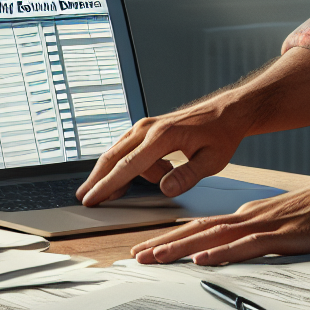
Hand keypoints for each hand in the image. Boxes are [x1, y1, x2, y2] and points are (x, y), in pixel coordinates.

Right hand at [76, 96, 253, 206]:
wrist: (226, 111)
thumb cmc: (221, 134)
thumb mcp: (213, 160)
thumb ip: (188, 176)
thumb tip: (164, 189)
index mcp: (163, 136)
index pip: (129, 166)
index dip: (108, 184)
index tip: (93, 197)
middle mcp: (148, 128)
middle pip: (113, 156)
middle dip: (96, 179)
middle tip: (83, 197)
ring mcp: (145, 126)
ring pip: (118, 152)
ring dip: (113, 174)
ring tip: (119, 194)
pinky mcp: (147, 128)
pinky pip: (127, 148)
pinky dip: (123, 164)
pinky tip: (128, 179)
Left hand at [129, 170, 309, 264]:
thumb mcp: (285, 225)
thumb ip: (260, 236)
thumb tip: (238, 247)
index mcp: (250, 215)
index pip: (203, 227)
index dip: (174, 237)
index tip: (149, 248)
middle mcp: (251, 217)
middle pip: (199, 230)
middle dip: (165, 244)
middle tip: (136, 257)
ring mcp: (266, 224)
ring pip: (215, 236)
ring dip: (182, 248)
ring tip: (155, 257)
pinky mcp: (285, 236)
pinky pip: (248, 246)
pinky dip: (223, 253)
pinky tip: (203, 259)